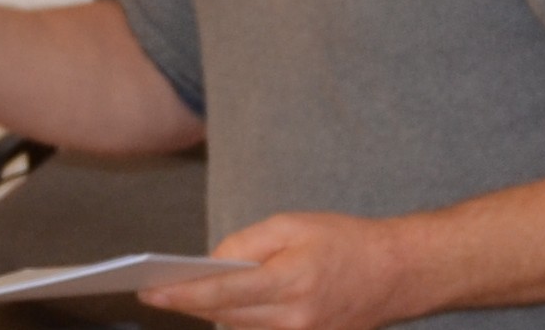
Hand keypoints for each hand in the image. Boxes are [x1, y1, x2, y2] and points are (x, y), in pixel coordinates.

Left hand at [141, 212, 449, 329]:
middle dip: (189, 303)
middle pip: (224, 317)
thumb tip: (210, 266)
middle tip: (153, 289)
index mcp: (292, 282)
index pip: (223, 294)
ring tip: (182, 294)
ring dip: (214, 313)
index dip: (181, 294)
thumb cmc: (344, 241)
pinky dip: (240, 320)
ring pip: (239, 329)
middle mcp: (295, 319)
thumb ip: (246, 244)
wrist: (396, 273)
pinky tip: (222, 306)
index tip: (148, 290)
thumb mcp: (292, 225)